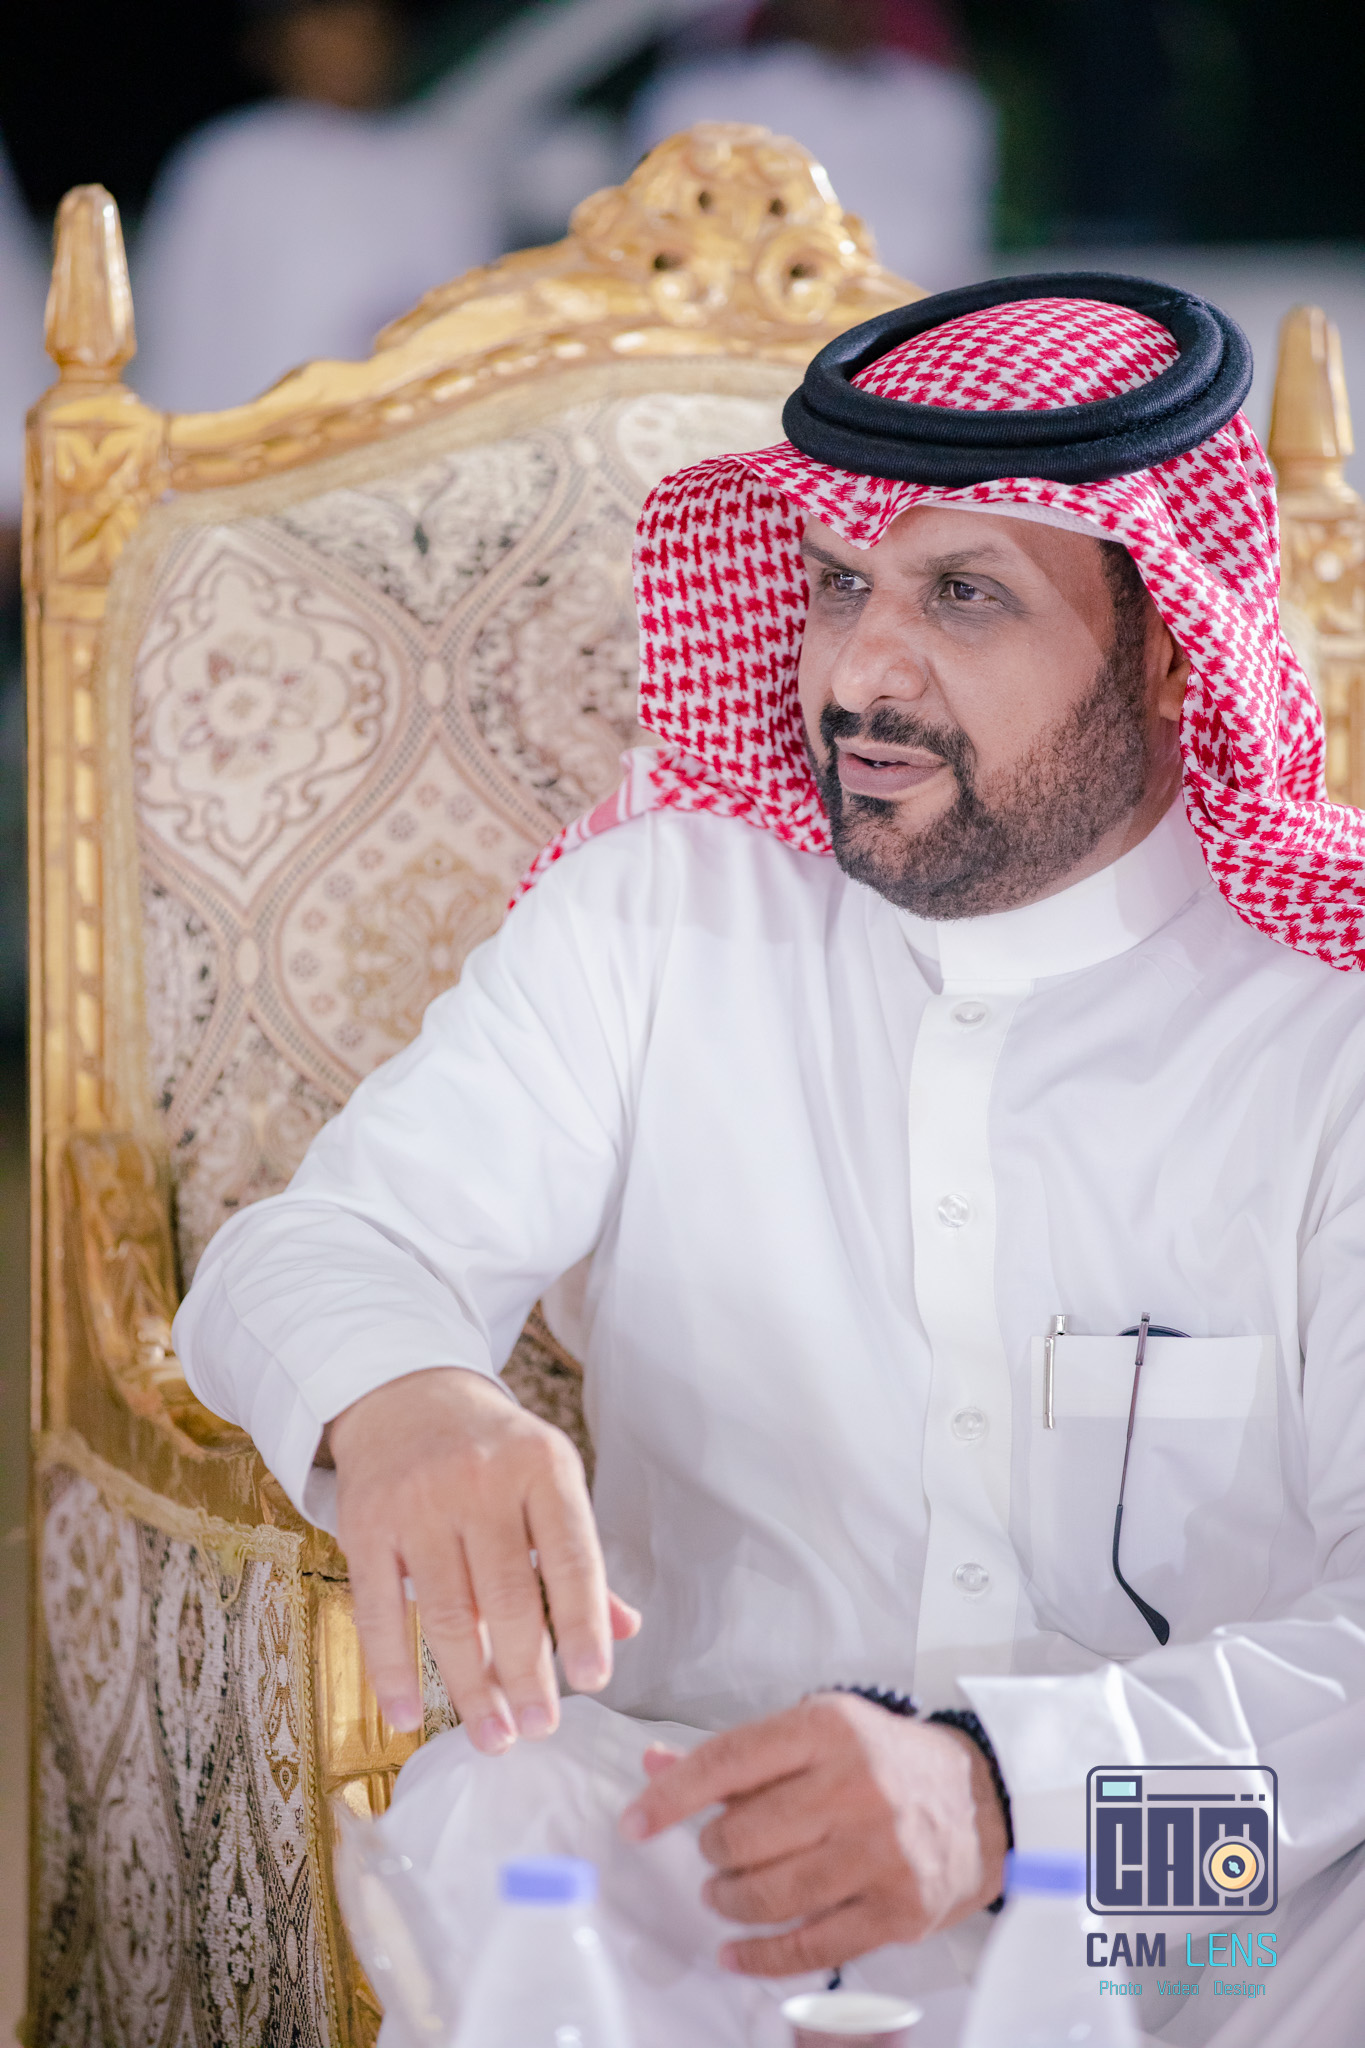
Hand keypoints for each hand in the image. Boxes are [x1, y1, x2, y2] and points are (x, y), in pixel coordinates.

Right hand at [328, 1366, 639, 1750]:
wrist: (406, 1393)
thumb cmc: (491, 1451)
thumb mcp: (546, 1480)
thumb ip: (578, 1557)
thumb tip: (624, 1630)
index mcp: (542, 1466)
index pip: (572, 1555)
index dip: (584, 1623)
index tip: (594, 1679)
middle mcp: (481, 1479)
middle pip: (509, 1596)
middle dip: (527, 1673)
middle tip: (541, 1727)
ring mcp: (420, 1501)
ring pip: (450, 1613)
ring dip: (472, 1686)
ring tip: (495, 1735)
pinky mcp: (366, 1523)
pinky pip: (380, 1610)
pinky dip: (392, 1671)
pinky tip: (408, 1715)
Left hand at [618, 1692, 1006, 1975]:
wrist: (979, 1800)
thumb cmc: (884, 1760)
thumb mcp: (815, 1732)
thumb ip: (736, 1757)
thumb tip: (653, 1765)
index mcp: (827, 1729)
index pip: (726, 1762)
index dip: (670, 1796)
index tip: (635, 1822)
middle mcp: (854, 1786)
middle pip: (740, 1836)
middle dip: (712, 1853)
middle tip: (717, 1854)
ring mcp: (878, 1852)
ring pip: (767, 1894)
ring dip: (729, 1901)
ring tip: (724, 1894)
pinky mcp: (896, 1910)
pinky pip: (808, 1946)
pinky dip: (760, 1956)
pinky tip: (736, 1951)